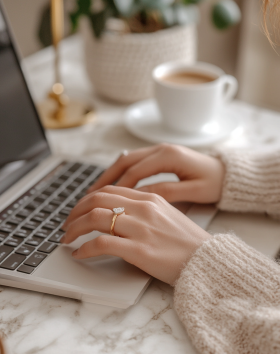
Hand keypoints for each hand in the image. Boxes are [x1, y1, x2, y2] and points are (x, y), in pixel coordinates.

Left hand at [61, 186, 210, 285]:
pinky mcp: (139, 249)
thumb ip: (145, 210)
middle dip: (75, 212)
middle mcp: (143, 208)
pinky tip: (79, 254)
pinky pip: (102, 243)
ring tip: (67, 239)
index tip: (78, 211)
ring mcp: (141, 228)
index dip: (87, 200)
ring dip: (75, 228)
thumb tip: (119, 214)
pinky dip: (84, 248)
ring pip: (95, 218)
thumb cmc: (188, 243)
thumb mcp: (168, 216)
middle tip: (67, 225)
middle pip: (97, 200)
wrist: (207, 261)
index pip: (109, 190)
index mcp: (150, 198)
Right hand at [88, 144, 224, 203]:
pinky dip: (119, 175)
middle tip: (86, 199)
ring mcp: (159, 151)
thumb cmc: (216, 183)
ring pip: (125, 161)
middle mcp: (161, 149)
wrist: (230, 174)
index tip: (101, 204)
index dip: (115, 189)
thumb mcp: (194, 191)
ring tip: (92, 195)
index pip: (134, 172)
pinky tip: (111, 190)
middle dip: (103, 181)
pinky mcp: (160, 156)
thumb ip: (167, 191)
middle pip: (124, 162)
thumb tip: (140, 197)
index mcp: (169, 156)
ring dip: (108, 177)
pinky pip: (133, 164)